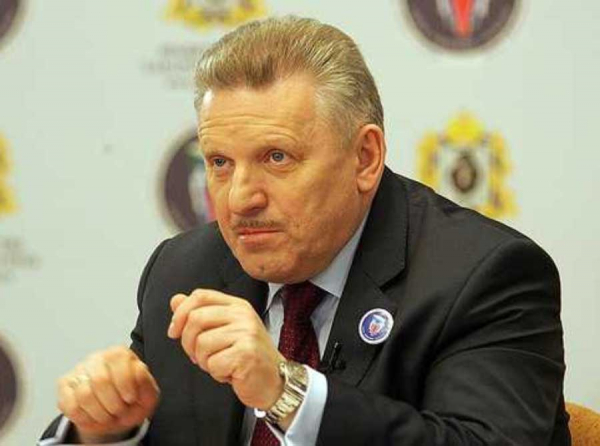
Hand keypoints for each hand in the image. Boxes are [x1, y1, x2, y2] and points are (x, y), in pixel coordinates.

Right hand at [57, 346, 159, 443]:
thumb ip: (146, 383)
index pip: (118, 359)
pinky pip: (70, 405)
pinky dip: (85, 418)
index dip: (125, 384)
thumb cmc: (132, 401)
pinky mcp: (65, 386)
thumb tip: (138, 369)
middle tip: (119, 411)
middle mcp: (97, 358)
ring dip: (100, 413)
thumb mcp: (147, 395)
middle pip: (100, 380)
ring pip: (84, 394)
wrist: (115, 415)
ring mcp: (79, 371)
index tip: (131, 398)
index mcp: (119, 354)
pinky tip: (94, 417)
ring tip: (108, 416)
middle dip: (113, 403)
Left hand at [168, 289, 284, 409]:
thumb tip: (176, 300)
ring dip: (204, 361)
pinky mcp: (246, 353)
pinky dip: (216, 373)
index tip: (174, 331)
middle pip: (195, 318)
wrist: (275, 381)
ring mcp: (246, 333)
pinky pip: (213, 363)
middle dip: (188, 342)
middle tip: (200, 355)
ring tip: (220, 364)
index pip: (200, 296)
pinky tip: (230, 373)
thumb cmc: (248, 357)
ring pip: (201, 343)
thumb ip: (200, 313)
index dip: (180, 313)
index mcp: (237, 306)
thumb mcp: (224, 330)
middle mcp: (243, 315)